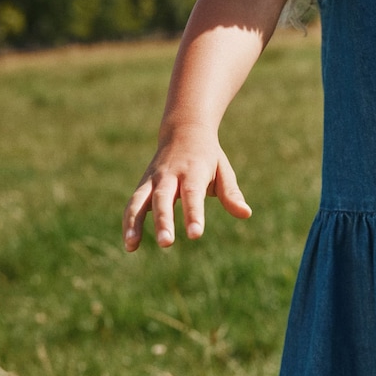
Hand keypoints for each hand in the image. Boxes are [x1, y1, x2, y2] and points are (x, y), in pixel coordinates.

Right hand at [122, 127, 251, 251]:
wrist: (184, 130)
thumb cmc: (208, 157)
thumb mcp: (223, 170)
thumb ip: (231, 193)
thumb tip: (246, 213)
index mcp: (193, 170)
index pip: (193, 194)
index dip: (193, 214)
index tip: (195, 235)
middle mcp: (170, 175)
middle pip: (163, 198)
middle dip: (163, 221)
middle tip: (166, 243)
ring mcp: (153, 180)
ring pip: (139, 200)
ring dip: (134, 223)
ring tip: (131, 245)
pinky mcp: (143, 186)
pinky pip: (132, 205)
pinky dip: (128, 223)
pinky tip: (130, 245)